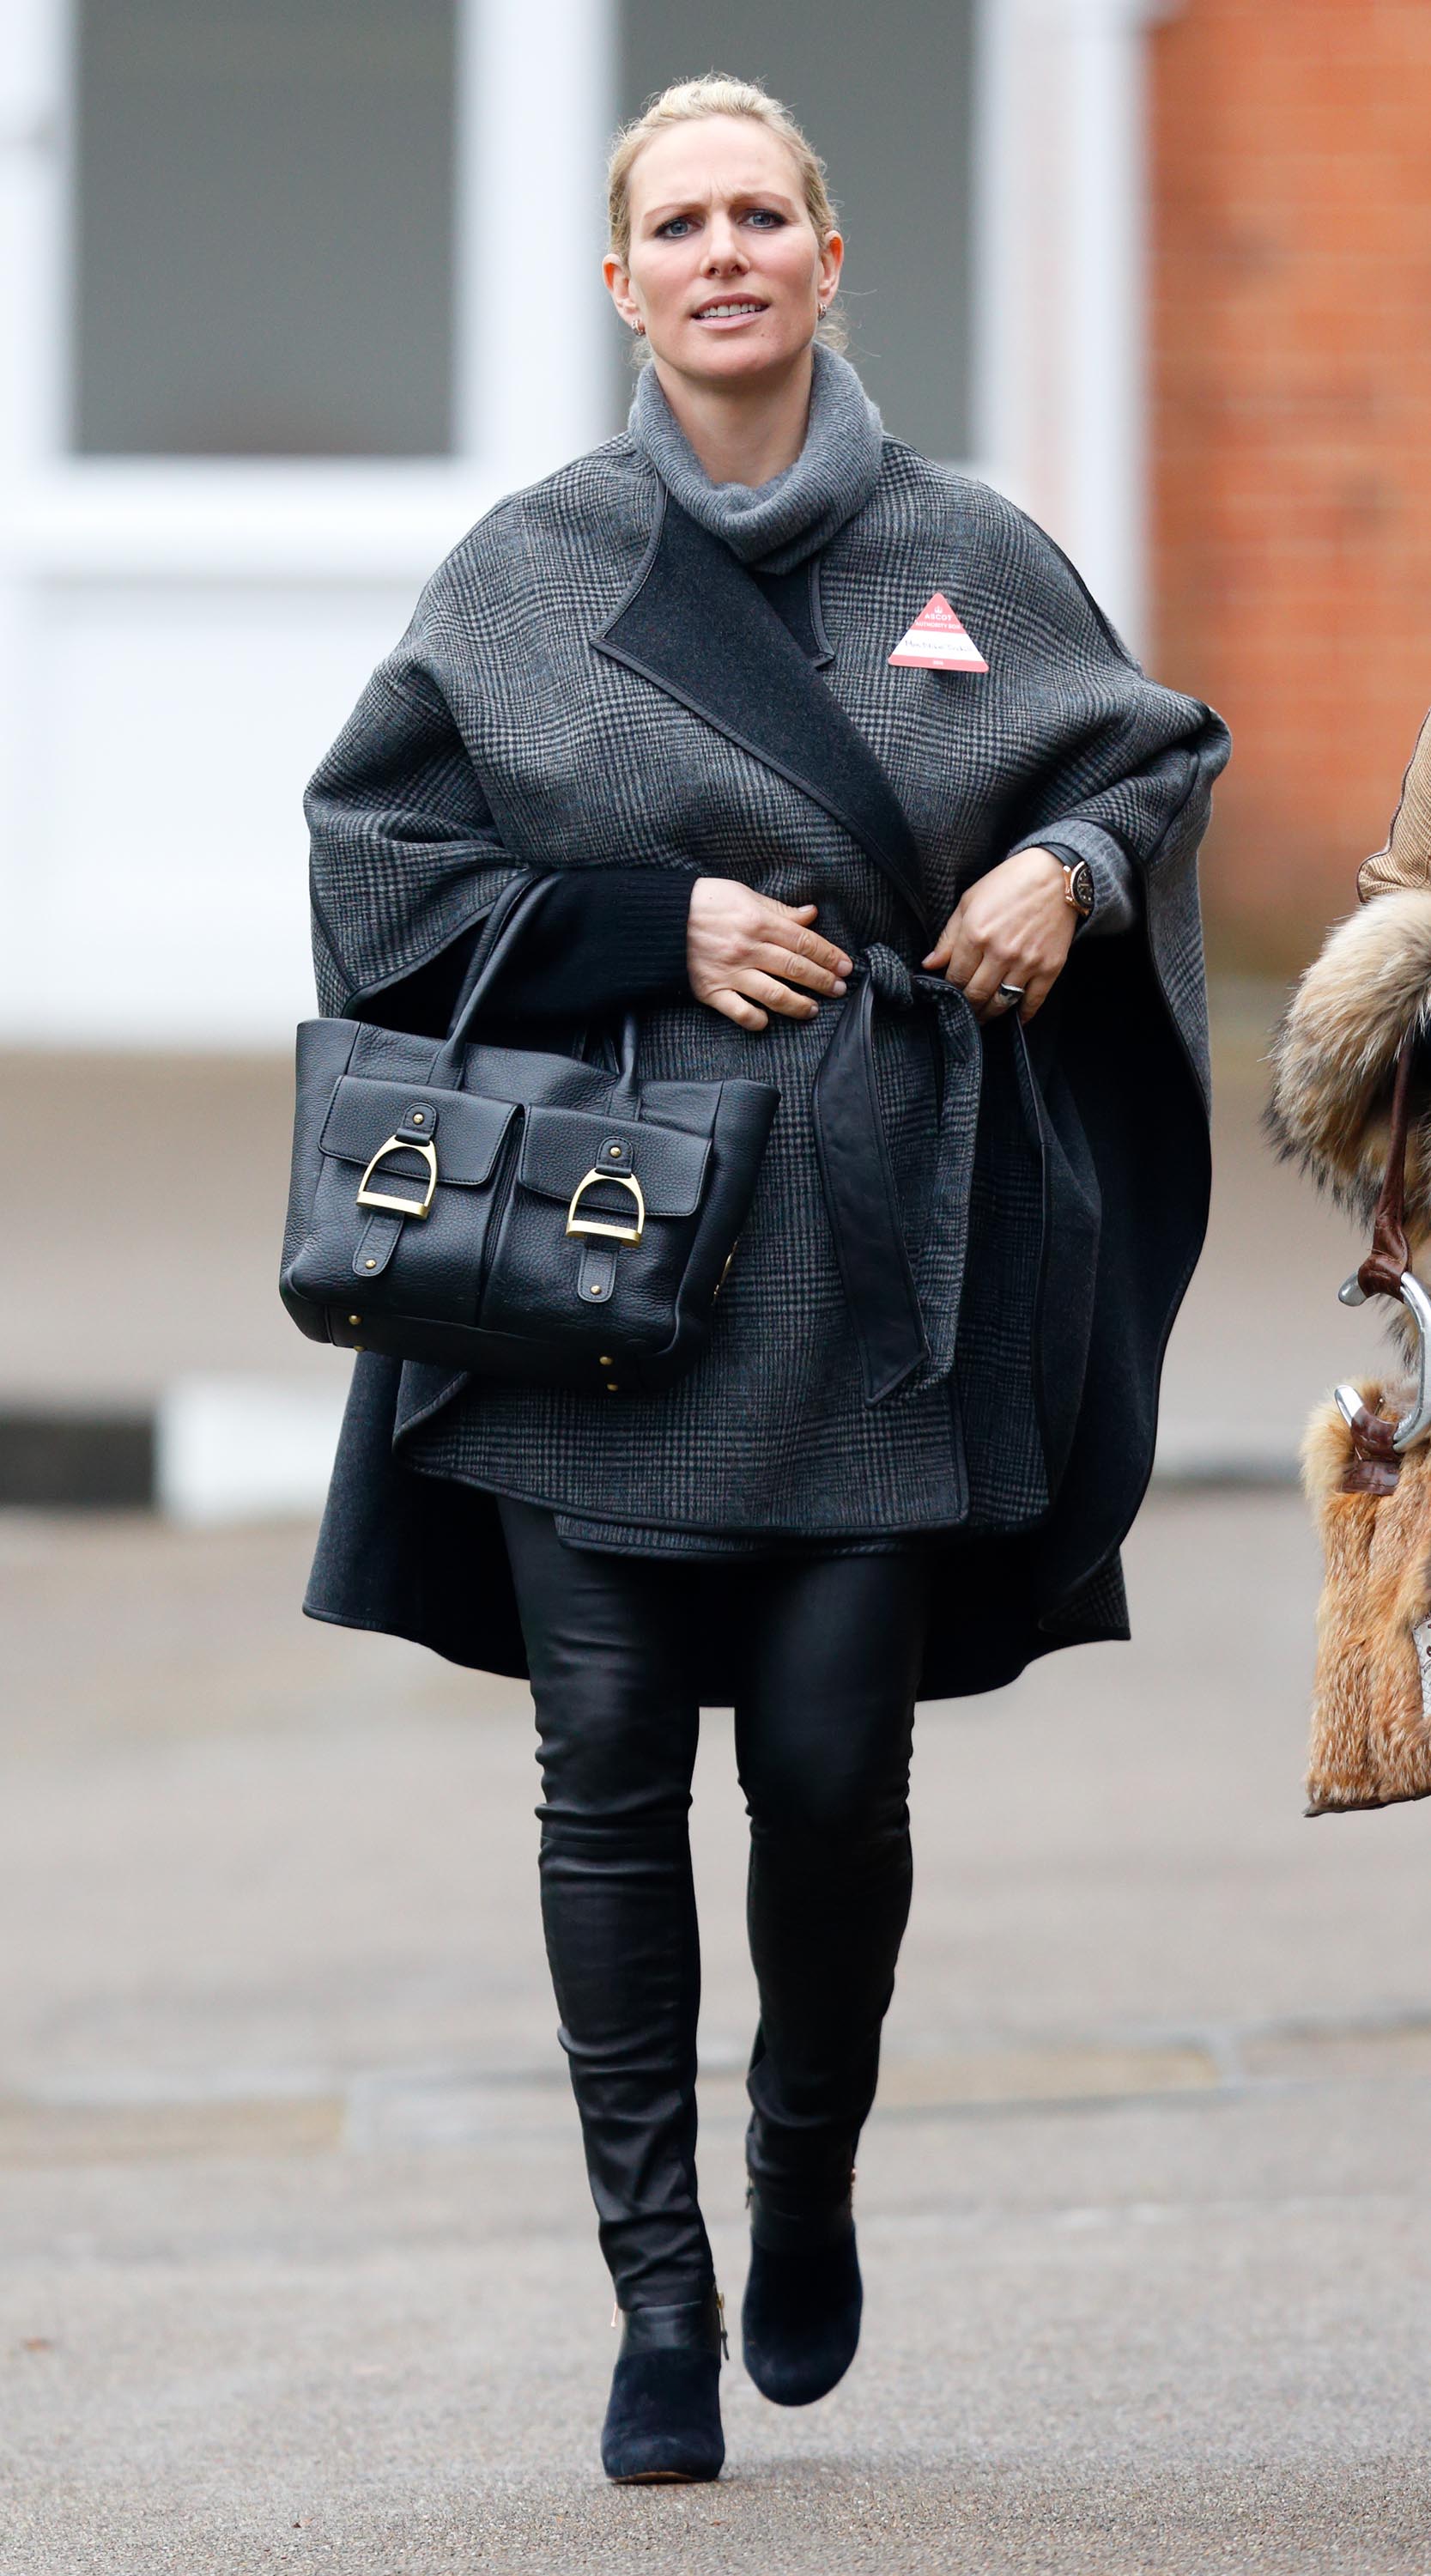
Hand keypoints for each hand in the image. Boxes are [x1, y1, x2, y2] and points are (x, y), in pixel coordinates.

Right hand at [687, 879, 851, 1030]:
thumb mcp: (745, 895)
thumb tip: (811, 914)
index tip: (845, 966)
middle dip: (822, 980)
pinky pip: (739, 1012)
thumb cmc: (705, 902)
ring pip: (774, 994)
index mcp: (758, 922)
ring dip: (798, 1004)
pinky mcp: (711, 990)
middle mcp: (748, 949)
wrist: (661, 918)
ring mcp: (730, 972)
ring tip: (812, 1009)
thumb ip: (779, 910)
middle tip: (838, 989)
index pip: (803, 941)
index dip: (828, 955)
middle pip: (795, 969)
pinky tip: (767, 1020)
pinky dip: (756, 1019)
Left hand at [922, 848, 1075, 1023]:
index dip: (949, 990)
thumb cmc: (1009, 884)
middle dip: (967, 1008)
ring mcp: (1026, 962)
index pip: (955, 977)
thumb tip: (929, 965)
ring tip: (983, 1015)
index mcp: (976, 934)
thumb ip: (948, 937)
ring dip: (989, 1014)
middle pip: (976, 995)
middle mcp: (1000, 952)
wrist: (1055, 876)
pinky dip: (1022, 1014)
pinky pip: (1033, 1001)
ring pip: (1001, 1003)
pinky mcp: (1050, 968)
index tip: (948, 994)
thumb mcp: (969, 902)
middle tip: (963, 1012)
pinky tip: (1014, 1017)